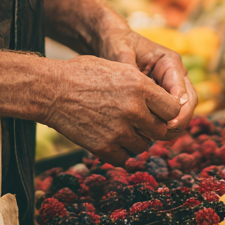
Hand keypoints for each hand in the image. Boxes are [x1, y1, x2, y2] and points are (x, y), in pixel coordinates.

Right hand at [44, 55, 183, 164]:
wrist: (51, 90)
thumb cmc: (83, 74)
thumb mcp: (118, 68)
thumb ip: (143, 85)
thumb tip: (164, 101)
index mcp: (140, 86)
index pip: (173, 108)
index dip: (167, 111)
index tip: (159, 111)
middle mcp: (133, 109)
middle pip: (160, 130)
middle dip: (152, 126)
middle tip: (139, 121)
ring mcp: (119, 130)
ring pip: (143, 145)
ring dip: (136, 139)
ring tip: (120, 126)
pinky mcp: (104, 147)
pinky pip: (124, 157)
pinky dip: (120, 151)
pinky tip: (110, 137)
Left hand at [98, 28, 197, 139]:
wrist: (112, 41)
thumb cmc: (117, 43)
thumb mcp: (120, 52)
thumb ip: (129, 69)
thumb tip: (139, 89)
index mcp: (170, 62)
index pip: (183, 90)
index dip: (178, 110)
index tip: (167, 123)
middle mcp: (176, 75)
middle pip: (189, 103)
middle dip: (179, 121)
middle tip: (160, 135)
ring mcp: (171, 87)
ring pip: (182, 112)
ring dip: (172, 127)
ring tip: (152, 137)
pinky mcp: (162, 97)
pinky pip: (169, 114)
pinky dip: (162, 125)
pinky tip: (145, 133)